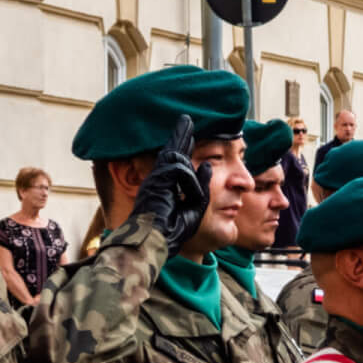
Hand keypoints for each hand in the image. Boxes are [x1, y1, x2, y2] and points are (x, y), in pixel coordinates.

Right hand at [131, 116, 211, 248]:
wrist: (157, 241)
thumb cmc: (173, 230)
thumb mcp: (195, 206)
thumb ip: (201, 186)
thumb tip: (207, 165)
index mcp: (165, 186)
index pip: (175, 163)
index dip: (182, 148)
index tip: (189, 137)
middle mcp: (158, 180)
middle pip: (171, 152)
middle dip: (180, 135)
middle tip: (186, 121)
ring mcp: (155, 179)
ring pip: (175, 157)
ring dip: (185, 146)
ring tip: (187, 127)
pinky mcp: (156, 181)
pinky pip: (180, 171)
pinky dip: (190, 181)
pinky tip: (192, 194)